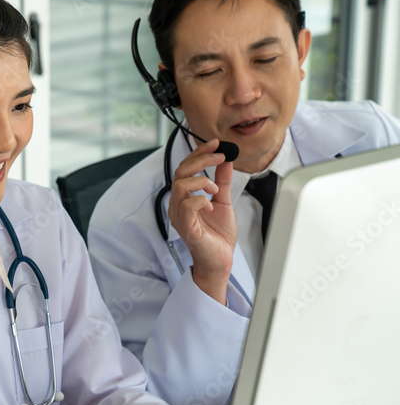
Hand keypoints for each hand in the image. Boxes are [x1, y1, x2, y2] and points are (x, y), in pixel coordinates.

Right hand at [167, 138, 237, 303]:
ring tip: (215, 189)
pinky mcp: (186, 228)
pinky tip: (210, 205)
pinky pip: (187, 206)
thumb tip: (226, 161)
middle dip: (201, 160)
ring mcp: (180, 217)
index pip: (185, 169)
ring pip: (180, 186)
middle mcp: (177, 205)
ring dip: (202, 181)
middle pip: (180, 173)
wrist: (220, 260)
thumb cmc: (218, 236)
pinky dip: (200, 200)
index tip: (216, 144)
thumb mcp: (223, 202)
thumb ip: (222, 181)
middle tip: (220, 157)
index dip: (198, 154)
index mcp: (184, 198)